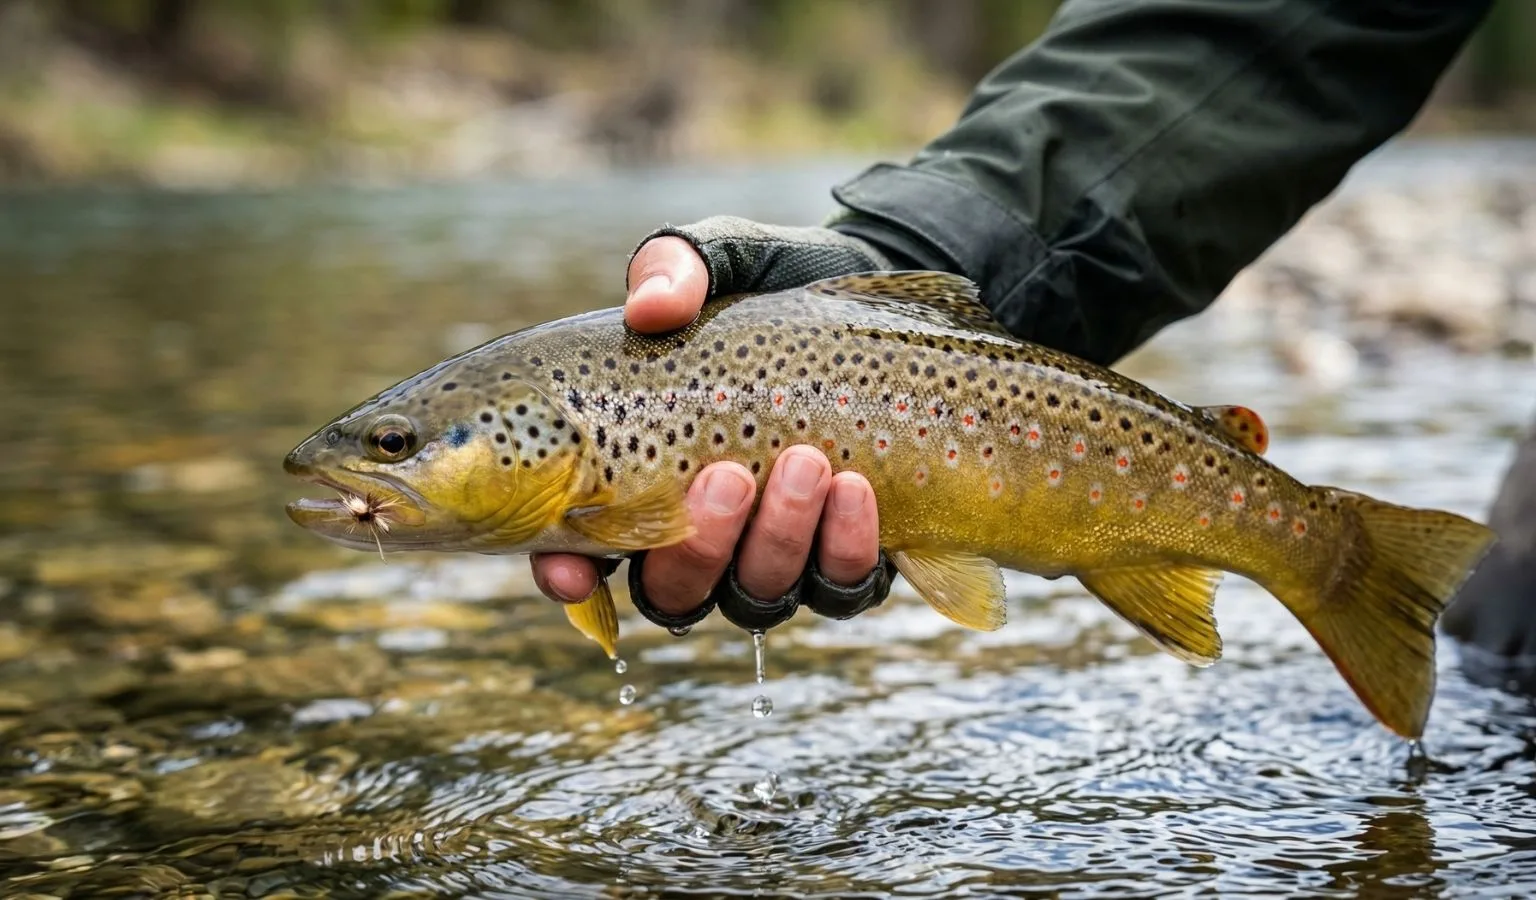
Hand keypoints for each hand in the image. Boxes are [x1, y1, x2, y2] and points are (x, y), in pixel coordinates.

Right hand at [531, 228, 886, 619]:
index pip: (580, 551)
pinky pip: (840, 587)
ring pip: (756, 595)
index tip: (577, 570)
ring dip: (777, 539)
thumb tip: (653, 305)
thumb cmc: (778, 287)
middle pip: (673, 591)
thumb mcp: (723, 256)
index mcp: (635, 474)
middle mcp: (697, 534)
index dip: (567, 574)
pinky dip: (844, 547)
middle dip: (695, 549)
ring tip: (809, 461)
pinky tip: (856, 488)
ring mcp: (772, 555)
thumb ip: (676, 266)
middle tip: (725, 476)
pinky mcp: (846, 560)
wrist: (887, 306)